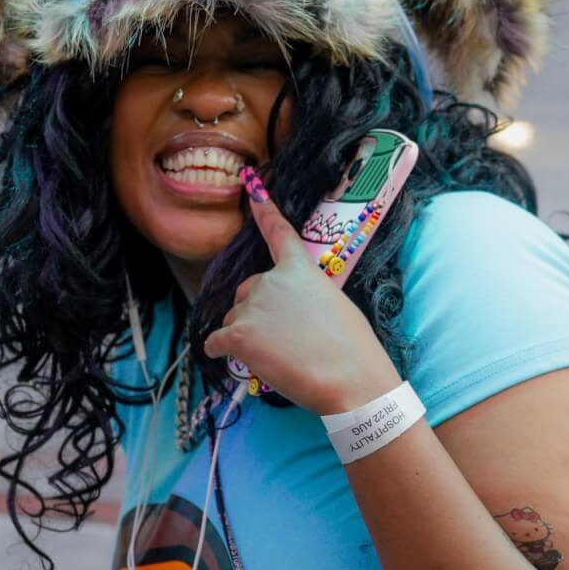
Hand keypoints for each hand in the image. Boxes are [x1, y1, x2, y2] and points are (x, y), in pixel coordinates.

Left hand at [202, 178, 398, 417]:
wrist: (351, 379)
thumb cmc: (353, 348)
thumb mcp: (335, 305)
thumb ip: (306, 296)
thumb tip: (290, 314)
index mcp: (300, 268)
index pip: (278, 232)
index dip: (263, 210)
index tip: (251, 189)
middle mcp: (270, 280)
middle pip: (248, 292)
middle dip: (258, 313)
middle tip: (285, 340)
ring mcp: (251, 306)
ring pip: (232, 318)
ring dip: (245, 335)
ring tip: (277, 356)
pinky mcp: (237, 334)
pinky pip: (215, 342)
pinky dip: (222, 352)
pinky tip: (241, 361)